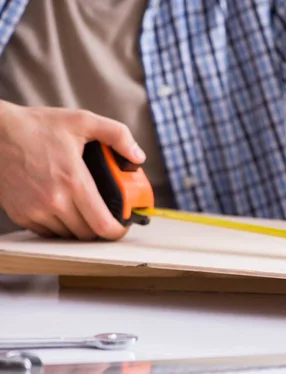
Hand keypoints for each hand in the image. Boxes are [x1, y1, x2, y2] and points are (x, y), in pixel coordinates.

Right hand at [0, 100, 145, 239]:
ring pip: (68, 235)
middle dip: (102, 228)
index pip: (102, 223)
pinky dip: (60, 227)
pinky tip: (65, 210)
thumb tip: (139, 156)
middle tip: (108, 215)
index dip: (118, 230)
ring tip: (86, 210)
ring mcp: (35, 210)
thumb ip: (117, 135)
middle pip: (87, 234)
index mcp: (73, 181)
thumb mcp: (82, 121)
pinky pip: (48, 232)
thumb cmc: (37, 126)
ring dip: (81, 228)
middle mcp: (53, 200)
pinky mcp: (21, 215)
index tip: (124, 226)